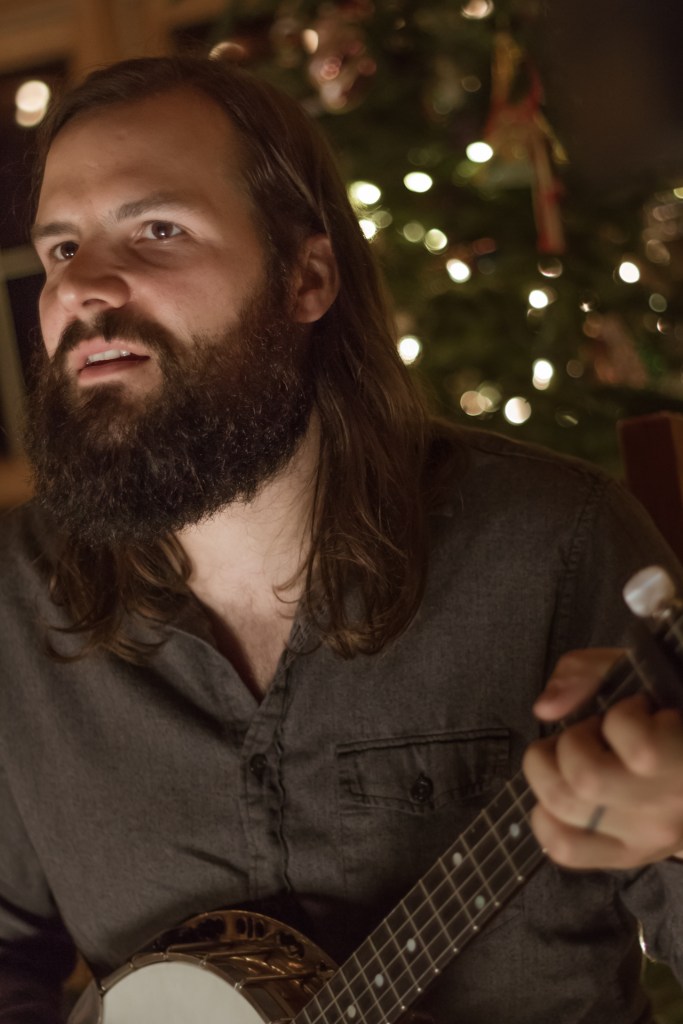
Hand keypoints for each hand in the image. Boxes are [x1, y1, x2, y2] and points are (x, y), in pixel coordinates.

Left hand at [522, 648, 682, 869]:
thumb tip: (546, 708)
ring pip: (563, 808)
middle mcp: (670, 806)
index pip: (638, 748)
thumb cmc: (670, 711)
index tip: (636, 710)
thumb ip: (590, 673)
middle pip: (585, 780)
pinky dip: (545, 816)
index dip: (622, 716)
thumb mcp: (645, 674)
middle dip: (571, 741)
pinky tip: (563, 792)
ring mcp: (648, 838)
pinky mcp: (626, 856)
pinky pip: (563, 846)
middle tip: (592, 733)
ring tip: (577, 760)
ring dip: (552, 771)